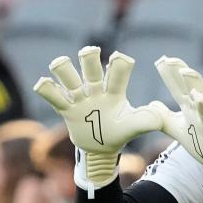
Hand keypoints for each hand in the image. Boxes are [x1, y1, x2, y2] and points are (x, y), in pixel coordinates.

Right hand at [34, 46, 162, 188]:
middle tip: (90, 53)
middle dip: (89, 57)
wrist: (101, 149)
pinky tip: (43, 83)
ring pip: (69, 76)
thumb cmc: (118, 132)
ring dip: (64, 69)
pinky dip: (47, 88)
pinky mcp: (66, 109)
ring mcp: (79, 98)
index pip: (117, 72)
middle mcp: (95, 89)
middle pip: (90, 66)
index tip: (121, 60)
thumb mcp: (133, 128)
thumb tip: (159, 116)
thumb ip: (146, 121)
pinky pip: (54, 96)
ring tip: (60, 64)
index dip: (119, 63)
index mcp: (114, 91)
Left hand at [153, 56, 202, 169]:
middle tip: (166, 59)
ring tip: (182, 71)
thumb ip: (165, 115)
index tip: (159, 60)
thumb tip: (152, 103)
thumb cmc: (202, 141)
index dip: (168, 74)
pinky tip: (198, 97)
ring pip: (201, 93)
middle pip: (188, 83)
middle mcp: (200, 105)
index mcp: (190, 105)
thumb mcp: (177, 127)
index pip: (177, 86)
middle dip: (178, 70)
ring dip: (193, 81)